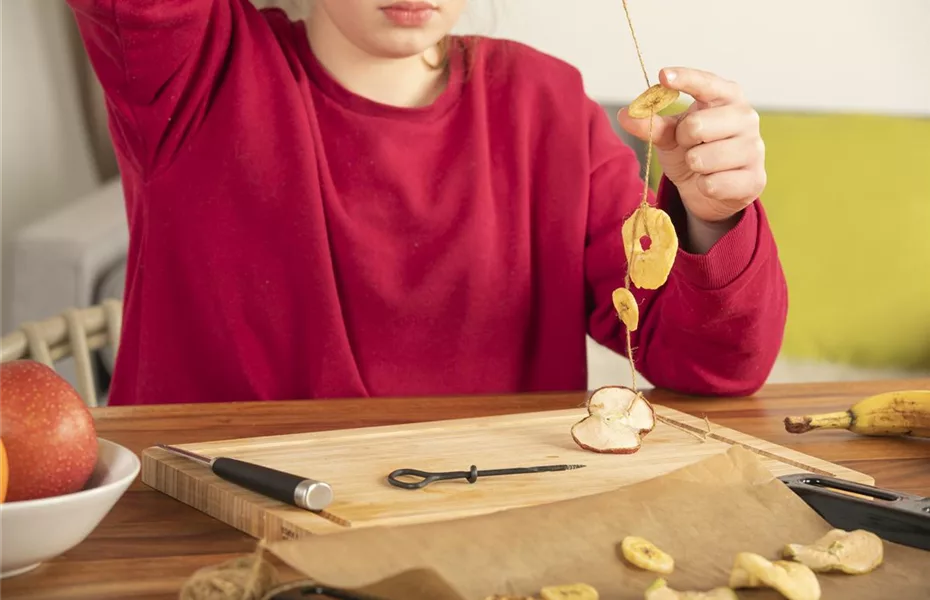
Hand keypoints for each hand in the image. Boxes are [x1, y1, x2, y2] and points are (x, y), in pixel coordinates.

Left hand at [618, 67, 766, 225]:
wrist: (713, 190)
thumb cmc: (694, 151)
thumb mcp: (670, 135)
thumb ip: (651, 124)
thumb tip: (626, 114)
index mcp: (727, 97)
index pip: (707, 83)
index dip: (685, 79)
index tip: (663, 75)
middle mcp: (746, 117)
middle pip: (696, 125)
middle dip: (683, 139)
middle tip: (690, 144)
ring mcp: (754, 148)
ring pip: (702, 158)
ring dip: (693, 164)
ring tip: (702, 164)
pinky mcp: (754, 179)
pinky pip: (712, 183)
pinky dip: (703, 185)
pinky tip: (712, 182)